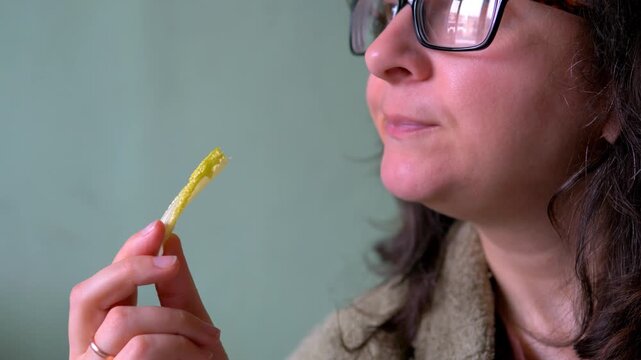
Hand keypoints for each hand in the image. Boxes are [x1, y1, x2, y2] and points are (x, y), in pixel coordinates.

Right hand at [68, 221, 226, 358]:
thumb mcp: (189, 323)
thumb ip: (175, 286)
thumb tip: (168, 240)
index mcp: (101, 333)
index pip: (98, 285)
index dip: (124, 253)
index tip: (158, 227)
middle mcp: (88, 353)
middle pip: (87, 296)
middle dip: (132, 271)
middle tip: (170, 265)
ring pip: (125, 322)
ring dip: (178, 322)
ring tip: (209, 339)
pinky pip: (144, 349)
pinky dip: (183, 345)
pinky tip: (202, 355)